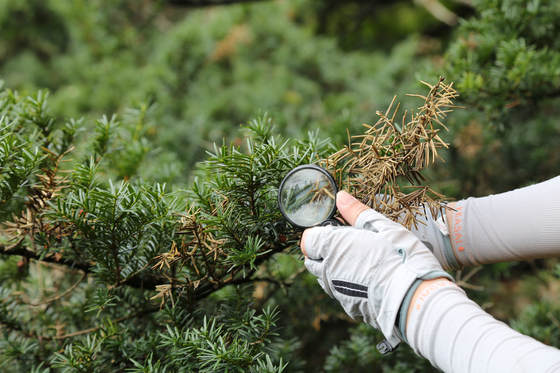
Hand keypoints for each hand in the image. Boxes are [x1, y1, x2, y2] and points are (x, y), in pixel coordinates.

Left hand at [300, 191, 452, 344]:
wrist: (414, 298)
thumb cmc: (401, 256)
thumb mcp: (382, 227)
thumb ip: (357, 212)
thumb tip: (340, 197)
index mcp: (332, 247)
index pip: (307, 240)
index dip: (319, 234)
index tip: (337, 231)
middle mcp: (328, 271)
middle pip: (312, 260)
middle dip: (323, 252)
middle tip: (348, 245)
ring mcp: (338, 293)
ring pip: (324, 279)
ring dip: (333, 269)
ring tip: (360, 263)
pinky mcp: (350, 309)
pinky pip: (340, 294)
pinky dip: (347, 286)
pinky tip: (368, 281)